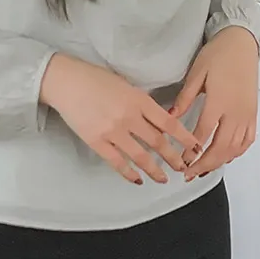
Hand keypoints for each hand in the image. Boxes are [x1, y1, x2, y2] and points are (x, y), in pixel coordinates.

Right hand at [40, 53, 202, 184]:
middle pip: (158, 143)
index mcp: (139, 100)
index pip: (169, 123)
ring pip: (140, 156)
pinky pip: (117, 162)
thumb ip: (142, 103)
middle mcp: (129, 117)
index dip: (184, 138)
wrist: (65, 81)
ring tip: (163, 179)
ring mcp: (112, 131)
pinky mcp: (96, 141)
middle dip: (173, 158)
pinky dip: (129, 173)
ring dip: (155, 170)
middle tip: (182, 167)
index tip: (194, 147)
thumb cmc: (95, 78)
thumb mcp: (126, 85)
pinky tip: (137, 180)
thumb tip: (158, 122)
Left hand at [170, 27, 259, 180]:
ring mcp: (247, 115)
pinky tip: (226, 157)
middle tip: (189, 173)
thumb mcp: (196, 74)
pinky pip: (248, 140)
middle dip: (205, 164)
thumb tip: (170, 118)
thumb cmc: (217, 56)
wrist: (241, 44)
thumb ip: (184, 99)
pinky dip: (237, 152)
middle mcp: (236, 113)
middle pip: (221, 147)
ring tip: (204, 170)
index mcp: (219, 102)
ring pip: (235, 148)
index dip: (192, 151)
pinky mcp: (253, 113)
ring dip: (220, 162)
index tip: (181, 161)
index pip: (204, 134)